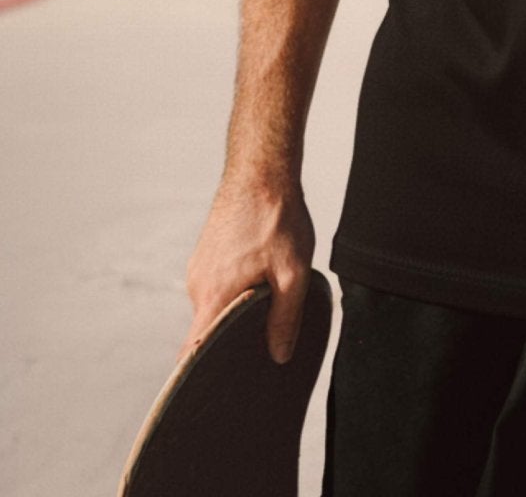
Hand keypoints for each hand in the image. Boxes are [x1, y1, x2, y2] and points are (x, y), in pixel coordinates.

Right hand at [177, 175, 315, 366]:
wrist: (262, 170)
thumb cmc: (277, 218)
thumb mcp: (293, 272)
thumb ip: (285, 318)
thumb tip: (278, 355)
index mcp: (213, 294)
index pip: (194, 349)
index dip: (199, 373)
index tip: (210, 392)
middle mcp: (198, 283)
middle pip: (208, 328)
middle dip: (230, 338)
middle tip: (260, 345)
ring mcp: (199, 266)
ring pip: (215, 304)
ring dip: (236, 308)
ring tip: (267, 301)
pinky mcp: (207, 252)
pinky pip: (217, 283)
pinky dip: (234, 289)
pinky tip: (260, 277)